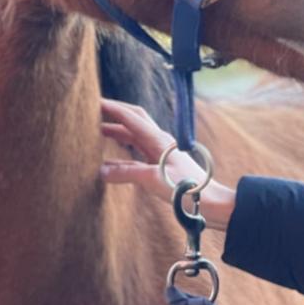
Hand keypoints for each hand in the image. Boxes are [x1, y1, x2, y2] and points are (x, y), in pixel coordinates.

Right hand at [98, 99, 236, 231]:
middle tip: (93, 111)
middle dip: (113, 113)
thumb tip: (102, 170)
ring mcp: (160, 152)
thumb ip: (128, 173)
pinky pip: (136, 154)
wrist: (211, 202)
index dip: (111, 108)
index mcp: (159, 140)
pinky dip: (120, 153)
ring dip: (116, 131)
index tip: (92, 102)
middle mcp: (159, 141)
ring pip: (134, 136)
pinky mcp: (160, 165)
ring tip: (95, 131)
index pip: (130, 117)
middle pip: (133, 120)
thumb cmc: (189, 189)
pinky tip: (108, 161)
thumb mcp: (155, 180)